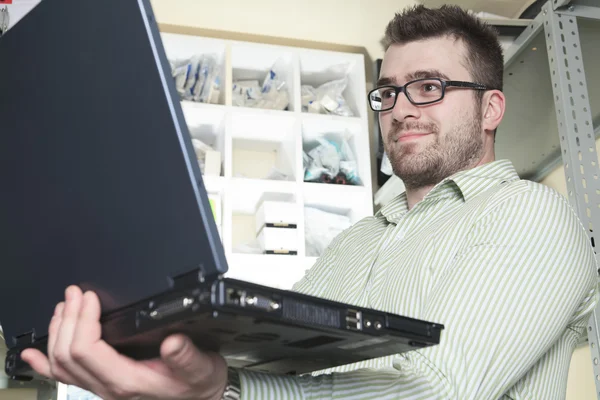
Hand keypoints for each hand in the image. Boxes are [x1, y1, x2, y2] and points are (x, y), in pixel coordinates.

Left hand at [21, 285, 228, 399]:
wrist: (201, 398)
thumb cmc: (199, 383)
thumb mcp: (202, 367)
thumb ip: (187, 356)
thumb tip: (172, 342)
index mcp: (128, 380)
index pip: (86, 351)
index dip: (82, 320)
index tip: (91, 298)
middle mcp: (109, 386)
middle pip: (66, 355)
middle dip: (67, 319)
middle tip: (75, 294)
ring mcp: (102, 386)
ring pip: (60, 365)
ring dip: (56, 332)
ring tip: (62, 308)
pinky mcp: (102, 383)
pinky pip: (64, 377)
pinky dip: (44, 363)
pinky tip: (33, 354)